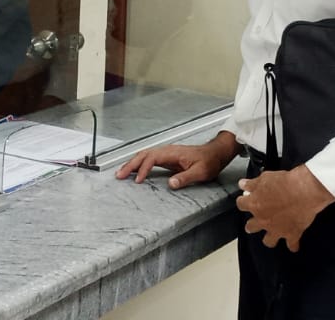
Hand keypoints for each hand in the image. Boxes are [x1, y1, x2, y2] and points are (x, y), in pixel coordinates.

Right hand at [115, 132, 237, 188]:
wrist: (215, 154)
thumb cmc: (209, 161)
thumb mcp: (200, 172)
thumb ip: (185, 178)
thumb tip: (170, 184)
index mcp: (173, 153)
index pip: (152, 159)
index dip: (143, 169)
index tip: (138, 181)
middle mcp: (167, 151)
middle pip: (143, 155)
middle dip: (130, 164)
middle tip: (119, 175)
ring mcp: (166, 154)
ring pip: (144, 156)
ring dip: (132, 164)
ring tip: (121, 173)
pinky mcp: (167, 158)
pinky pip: (149, 159)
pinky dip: (139, 164)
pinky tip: (134, 171)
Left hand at [236, 165, 334, 252]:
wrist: (305, 191)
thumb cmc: (287, 183)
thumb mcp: (265, 178)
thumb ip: (253, 183)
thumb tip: (244, 184)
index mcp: (255, 204)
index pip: (241, 204)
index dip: (243, 201)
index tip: (245, 199)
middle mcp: (264, 219)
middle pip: (251, 227)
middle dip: (251, 225)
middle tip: (253, 223)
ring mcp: (277, 229)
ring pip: (268, 241)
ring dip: (269, 238)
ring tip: (271, 237)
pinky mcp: (292, 234)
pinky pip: (291, 245)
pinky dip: (292, 245)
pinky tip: (293, 245)